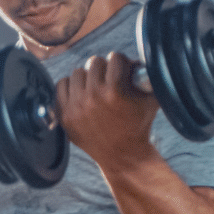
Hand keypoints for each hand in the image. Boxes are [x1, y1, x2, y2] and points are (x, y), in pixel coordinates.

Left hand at [55, 51, 160, 170]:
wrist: (122, 156)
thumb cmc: (139, 125)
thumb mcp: (151, 100)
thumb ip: (150, 77)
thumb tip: (142, 59)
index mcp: (115, 91)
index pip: (114, 58)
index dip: (121, 62)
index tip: (122, 69)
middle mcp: (93, 98)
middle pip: (94, 62)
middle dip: (104, 68)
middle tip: (109, 78)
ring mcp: (76, 107)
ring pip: (77, 72)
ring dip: (87, 77)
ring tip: (95, 87)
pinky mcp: (65, 116)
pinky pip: (61, 85)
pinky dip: (71, 87)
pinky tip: (81, 93)